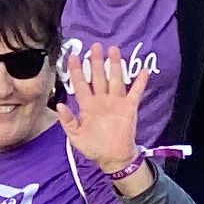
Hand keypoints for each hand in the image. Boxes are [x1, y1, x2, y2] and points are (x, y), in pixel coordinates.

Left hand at [55, 44, 147, 178]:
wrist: (113, 158)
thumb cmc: (94, 147)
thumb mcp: (76, 137)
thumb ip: (68, 121)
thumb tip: (60, 105)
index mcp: (87, 105)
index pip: (80, 84)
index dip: (76, 70)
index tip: (72, 56)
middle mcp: (101, 100)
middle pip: (98, 77)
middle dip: (96, 61)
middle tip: (95, 46)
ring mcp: (116, 102)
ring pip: (115, 79)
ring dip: (115, 65)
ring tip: (114, 50)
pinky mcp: (129, 108)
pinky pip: (135, 92)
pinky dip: (139, 82)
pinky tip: (143, 70)